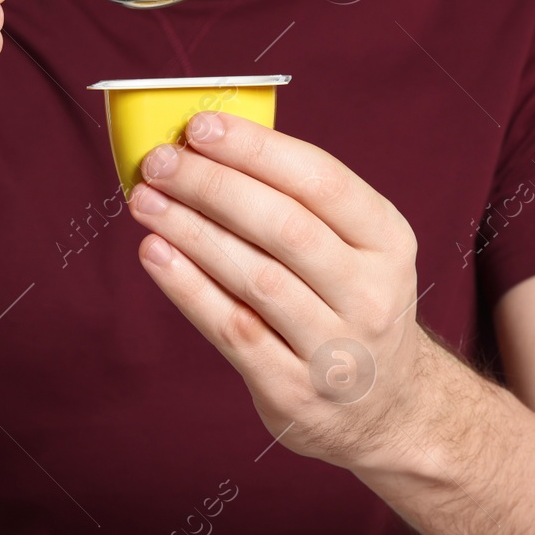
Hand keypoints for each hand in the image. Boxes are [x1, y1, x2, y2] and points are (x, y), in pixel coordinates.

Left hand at [127, 111, 431, 471]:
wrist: (385, 408)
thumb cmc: (349, 304)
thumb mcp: (358, 248)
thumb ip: (299, 203)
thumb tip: (209, 147)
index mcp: (388, 241)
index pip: (322, 182)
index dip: (257, 149)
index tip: (200, 126)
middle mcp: (371, 294)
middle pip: (285, 227)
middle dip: (213, 186)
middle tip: (160, 162)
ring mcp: (336, 349)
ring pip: (255, 278)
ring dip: (192, 232)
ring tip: (145, 201)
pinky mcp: (295, 390)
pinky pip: (232, 329)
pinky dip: (188, 288)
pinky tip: (156, 254)